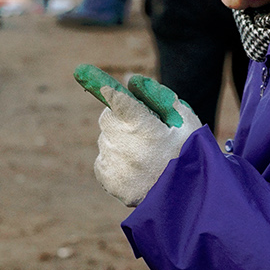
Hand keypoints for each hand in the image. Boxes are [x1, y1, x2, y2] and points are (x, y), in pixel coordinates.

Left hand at [93, 80, 201, 207]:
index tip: (81, 71)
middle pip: (107, 118)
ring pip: (104, 140)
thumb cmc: (188, 153)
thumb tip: (130, 81)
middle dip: (119, 119)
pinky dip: (113, 161)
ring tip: (143, 156)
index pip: (116, 100)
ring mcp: (115, 165)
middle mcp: (125, 145)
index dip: (102, 86)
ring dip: (117, 141)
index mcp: (145, 127)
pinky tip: (133, 169)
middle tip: (140, 130)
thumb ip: (159, 96)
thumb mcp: (185, 121)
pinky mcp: (109, 181)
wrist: (188, 198)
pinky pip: (101, 161)